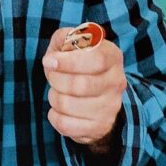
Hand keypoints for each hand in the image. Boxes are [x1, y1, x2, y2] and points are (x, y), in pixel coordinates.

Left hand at [43, 32, 125, 148]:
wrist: (96, 97)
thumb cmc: (78, 65)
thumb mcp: (71, 44)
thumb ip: (64, 38)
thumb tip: (56, 55)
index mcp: (113, 57)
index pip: (96, 59)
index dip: (69, 61)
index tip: (48, 61)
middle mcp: (117, 82)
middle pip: (80, 85)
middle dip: (56, 79)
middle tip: (51, 75)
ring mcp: (110, 107)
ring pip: (69, 105)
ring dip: (54, 97)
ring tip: (58, 92)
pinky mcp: (100, 126)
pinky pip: (66, 124)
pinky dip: (54, 116)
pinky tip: (59, 110)